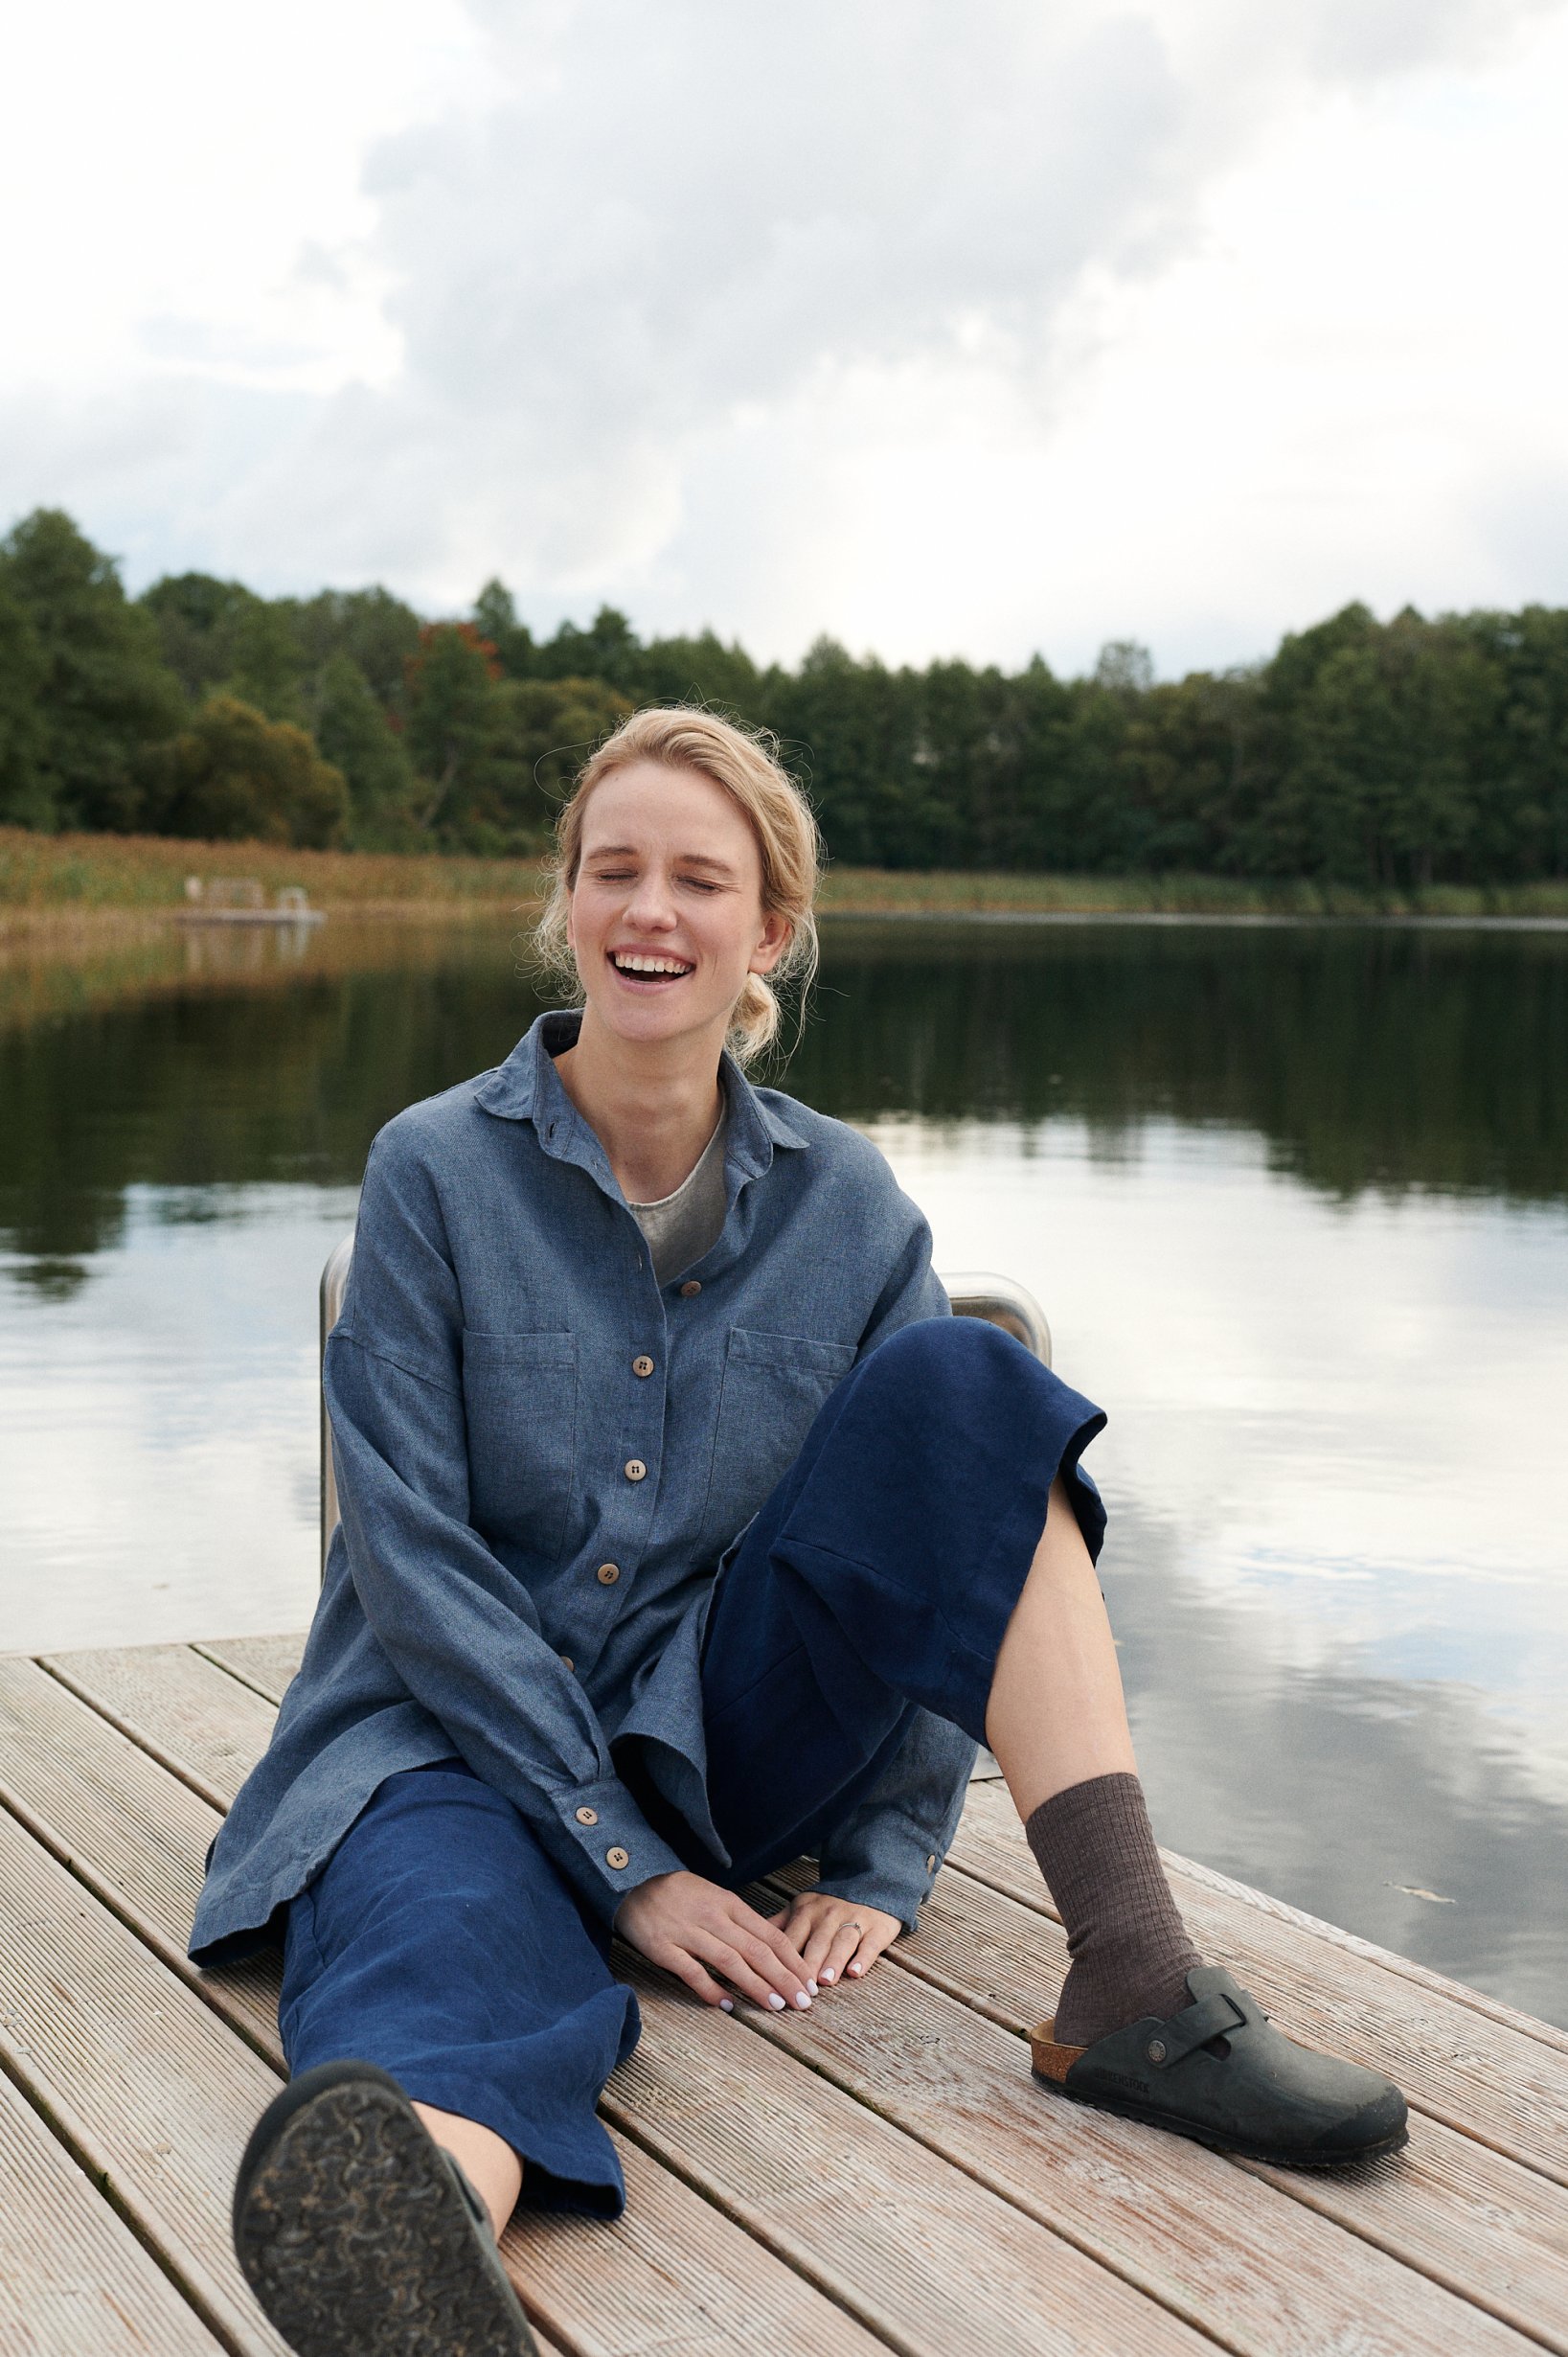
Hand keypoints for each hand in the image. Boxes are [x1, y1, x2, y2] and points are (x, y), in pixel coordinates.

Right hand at [615, 1871, 815, 2013]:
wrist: (635, 1883)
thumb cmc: (681, 1895)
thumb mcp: (716, 1898)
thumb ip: (741, 1922)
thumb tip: (773, 1950)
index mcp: (730, 1904)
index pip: (770, 1935)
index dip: (792, 1962)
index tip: (808, 1984)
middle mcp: (714, 1917)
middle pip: (756, 1950)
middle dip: (783, 1978)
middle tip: (802, 2003)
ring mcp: (688, 1932)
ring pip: (730, 1961)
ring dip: (756, 1986)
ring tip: (776, 2006)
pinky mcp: (664, 1947)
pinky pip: (692, 1971)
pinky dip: (711, 1989)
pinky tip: (728, 2006)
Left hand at [777, 1891, 901, 1985]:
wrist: (871, 1882)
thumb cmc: (830, 1905)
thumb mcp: (802, 1907)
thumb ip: (779, 1924)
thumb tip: (748, 1939)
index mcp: (806, 1911)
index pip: (792, 1938)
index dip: (783, 1960)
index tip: (774, 1981)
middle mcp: (829, 1915)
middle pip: (817, 1942)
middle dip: (808, 1964)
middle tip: (800, 1988)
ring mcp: (855, 1919)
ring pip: (842, 1941)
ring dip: (833, 1960)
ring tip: (825, 1980)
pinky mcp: (878, 1928)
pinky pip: (870, 1944)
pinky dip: (864, 1958)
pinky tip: (856, 1972)